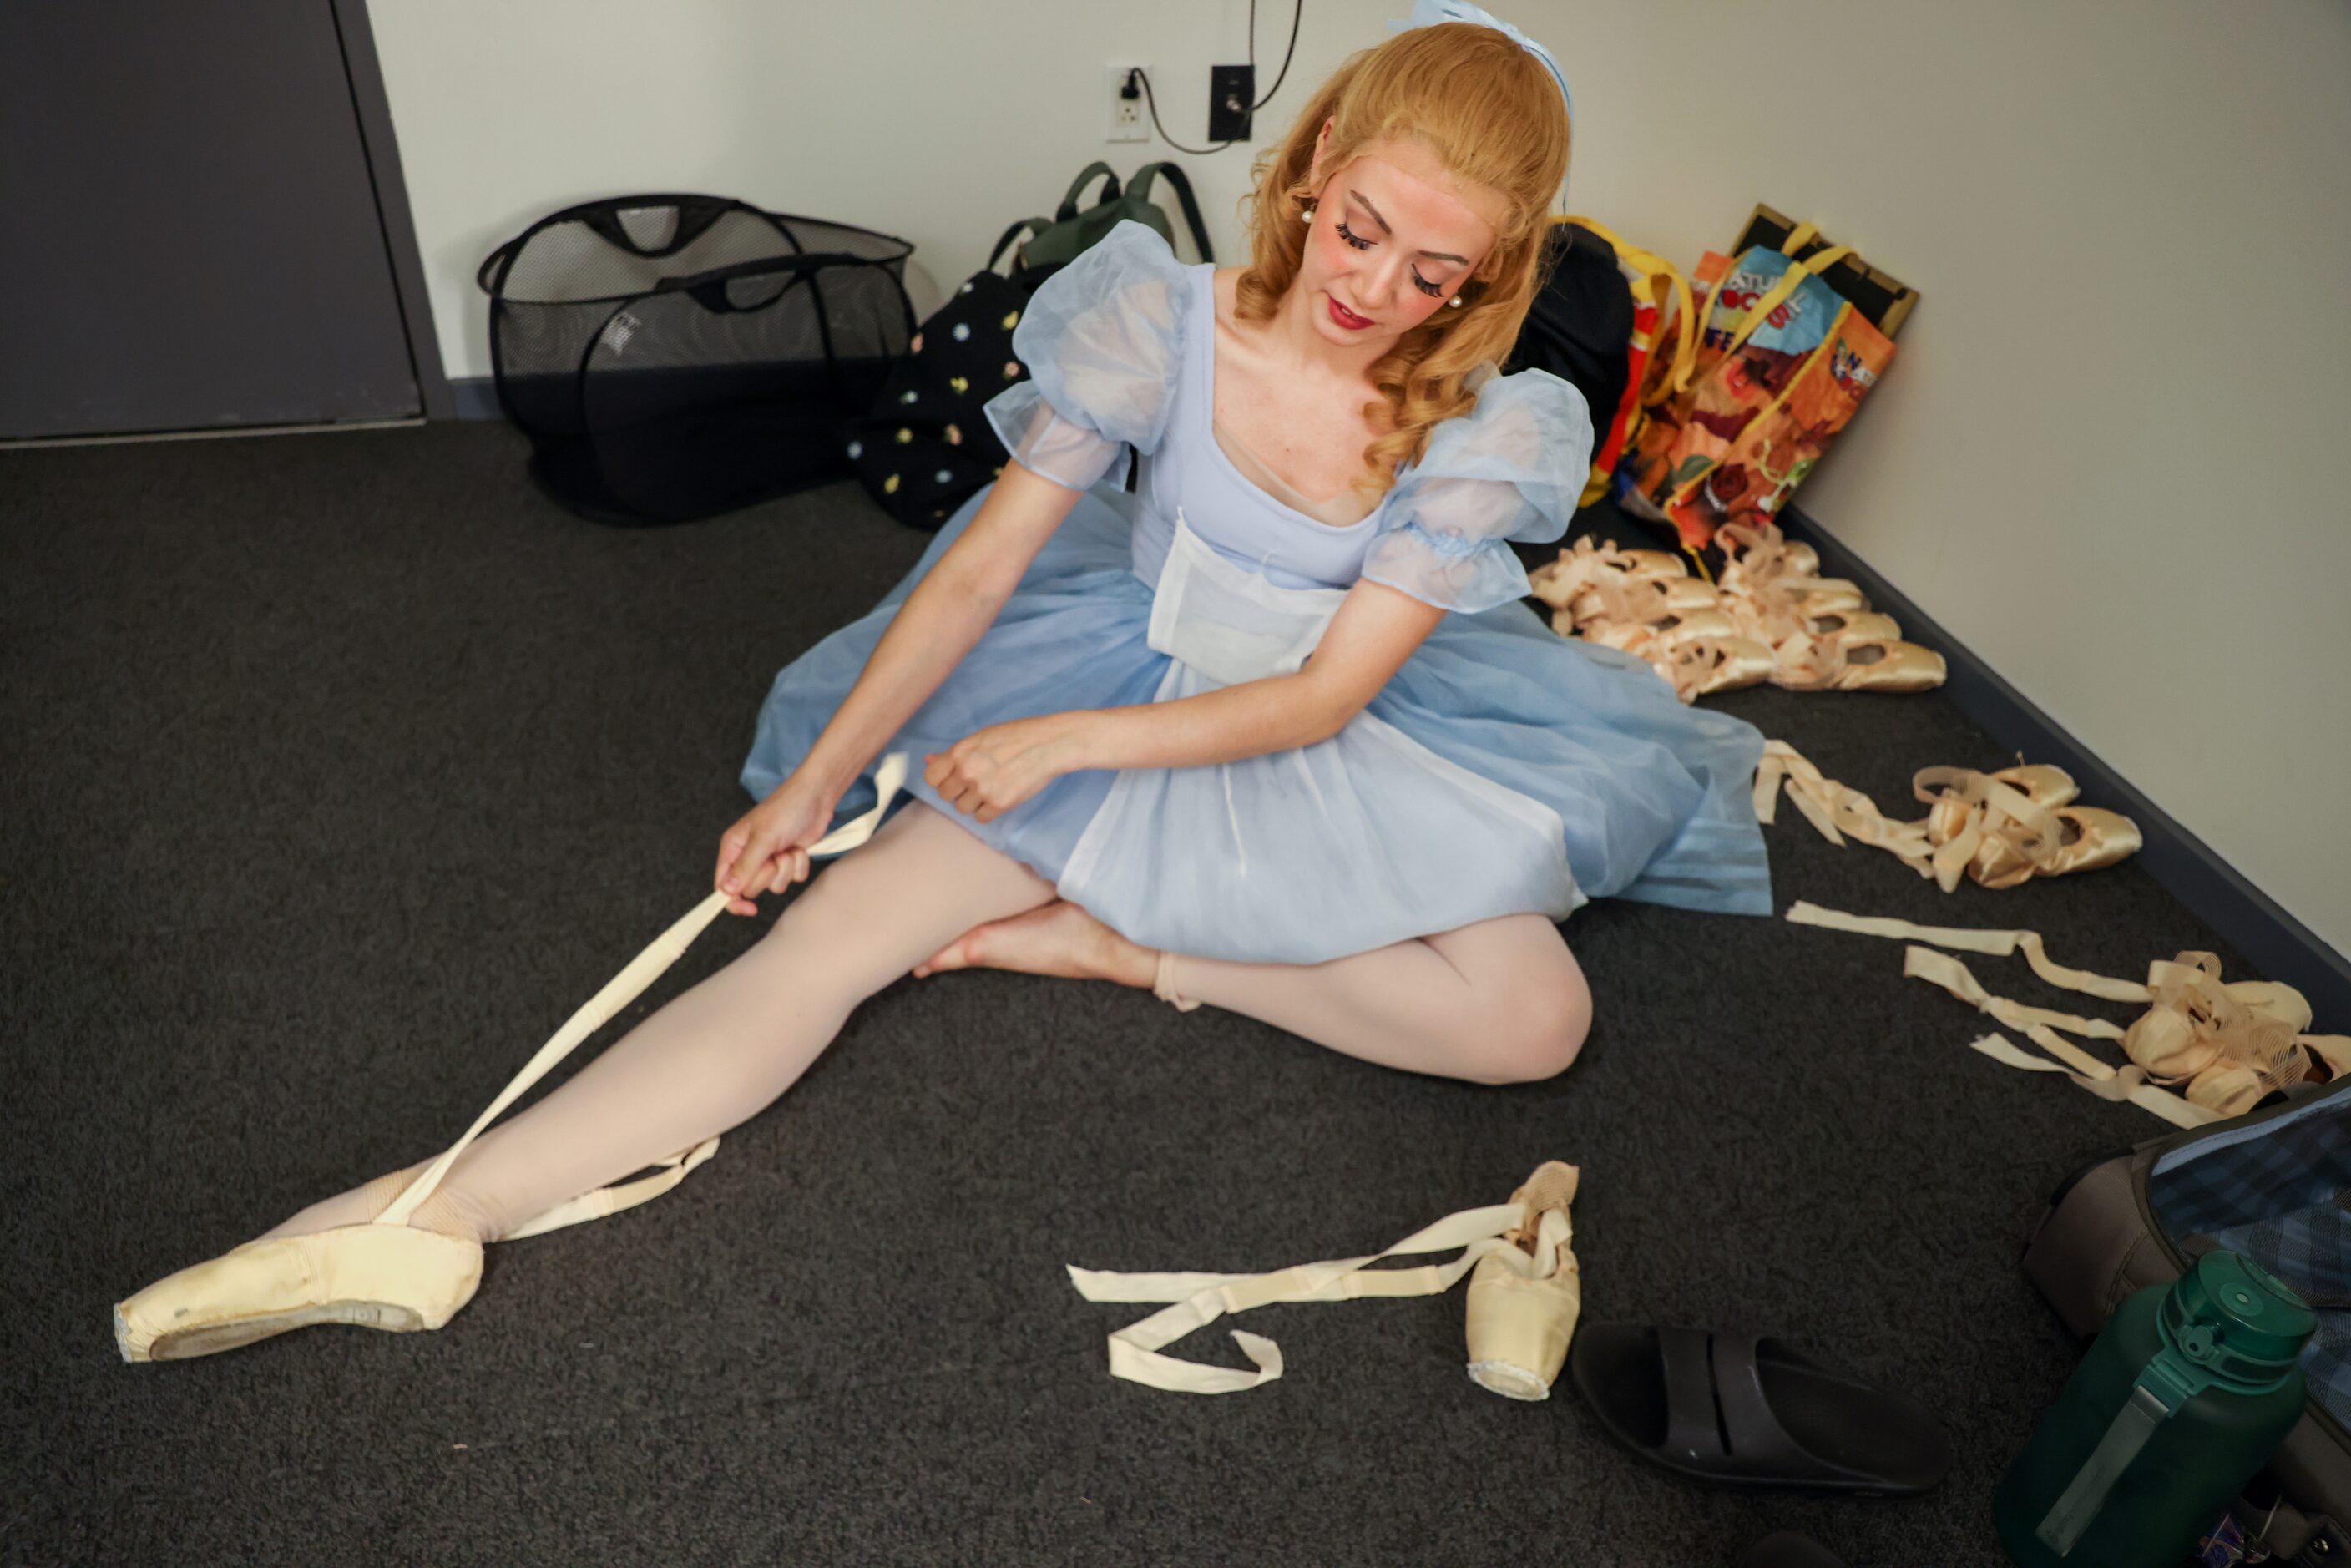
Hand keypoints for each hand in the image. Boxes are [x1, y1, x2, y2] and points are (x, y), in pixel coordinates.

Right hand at [713, 772, 840, 916]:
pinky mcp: (788, 860)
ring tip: (787, 848)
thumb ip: (746, 866)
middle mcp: (748, 855)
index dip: (734, 900)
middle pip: (751, 888)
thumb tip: (728, 891)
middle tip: (774, 856)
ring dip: (786, 869)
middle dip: (768, 874)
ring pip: (775, 885)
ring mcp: (769, 859)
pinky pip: (793, 879)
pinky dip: (799, 866)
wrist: (816, 798)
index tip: (750, 909)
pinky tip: (799, 848)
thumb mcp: (763, 838)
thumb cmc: (786, 809)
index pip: (723, 884)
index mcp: (733, 848)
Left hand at [925, 712, 1086, 822]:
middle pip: (946, 795)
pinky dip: (988, 811)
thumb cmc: (1017, 736)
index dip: (941, 779)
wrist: (1048, 745)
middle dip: (958, 791)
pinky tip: (999, 797)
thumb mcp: (981, 737)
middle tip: (976, 783)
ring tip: (991, 787)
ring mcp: (983, 790)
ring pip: (962, 808)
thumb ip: (954, 752)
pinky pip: (981, 818)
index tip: (952, 778)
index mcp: (960, 753)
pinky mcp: (1000, 804)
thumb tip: (929, 759)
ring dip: (973, 802)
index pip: (932, 777)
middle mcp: (967, 772)